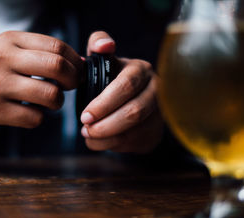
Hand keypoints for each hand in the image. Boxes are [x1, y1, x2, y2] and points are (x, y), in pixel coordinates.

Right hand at [0, 31, 82, 130]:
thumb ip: (39, 53)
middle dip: (73, 80)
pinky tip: (30, 113)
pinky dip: (39, 118)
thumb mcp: (7, 51)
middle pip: (56, 67)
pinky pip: (34, 118)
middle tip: (71, 86)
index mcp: (10, 40)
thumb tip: (78, 62)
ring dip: (58, 102)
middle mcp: (3, 59)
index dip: (74, 61)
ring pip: (49, 94)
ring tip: (50, 101)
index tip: (78, 71)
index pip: (56, 46)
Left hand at [80, 31, 163, 153]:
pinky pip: (134, 144)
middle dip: (105, 125)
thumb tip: (104, 46)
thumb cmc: (112, 78)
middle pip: (134, 112)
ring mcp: (159, 114)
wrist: (130, 97)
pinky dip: (113, 146)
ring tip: (89, 136)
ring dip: (107, 138)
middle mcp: (156, 91)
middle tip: (85, 129)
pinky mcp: (156, 133)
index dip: (104, 104)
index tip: (85, 116)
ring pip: (134, 132)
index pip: (126, 86)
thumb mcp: (105, 59)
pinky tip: (100, 141)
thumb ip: (98, 45)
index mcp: (141, 70)